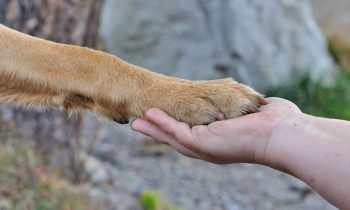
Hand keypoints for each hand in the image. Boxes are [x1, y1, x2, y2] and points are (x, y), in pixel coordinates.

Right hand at [131, 97, 301, 163]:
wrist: (282, 134)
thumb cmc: (274, 123)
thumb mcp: (251, 112)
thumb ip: (245, 108)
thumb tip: (256, 102)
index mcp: (218, 141)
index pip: (191, 133)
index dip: (174, 127)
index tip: (161, 119)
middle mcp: (209, 147)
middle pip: (176, 139)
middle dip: (157, 131)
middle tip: (138, 125)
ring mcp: (204, 147)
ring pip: (172, 137)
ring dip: (153, 129)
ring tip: (136, 122)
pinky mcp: (202, 143)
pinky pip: (176, 132)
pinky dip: (161, 124)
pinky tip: (149, 116)